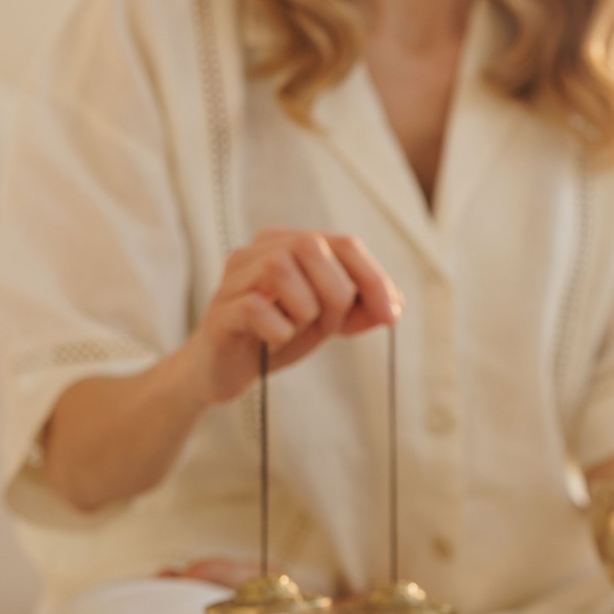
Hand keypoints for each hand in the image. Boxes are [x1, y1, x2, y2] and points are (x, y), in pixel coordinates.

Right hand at [181, 229, 402, 404]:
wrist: (228, 370)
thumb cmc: (278, 335)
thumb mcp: (327, 320)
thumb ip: (359, 309)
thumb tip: (394, 307)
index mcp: (289, 243)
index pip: (343, 243)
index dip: (374, 279)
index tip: (392, 316)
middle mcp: (258, 249)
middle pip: (312, 247)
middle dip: (336, 294)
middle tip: (328, 326)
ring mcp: (234, 277)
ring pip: (281, 269)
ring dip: (304, 311)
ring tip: (294, 329)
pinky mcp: (219, 310)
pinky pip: (257, 309)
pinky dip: (279, 332)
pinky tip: (273, 341)